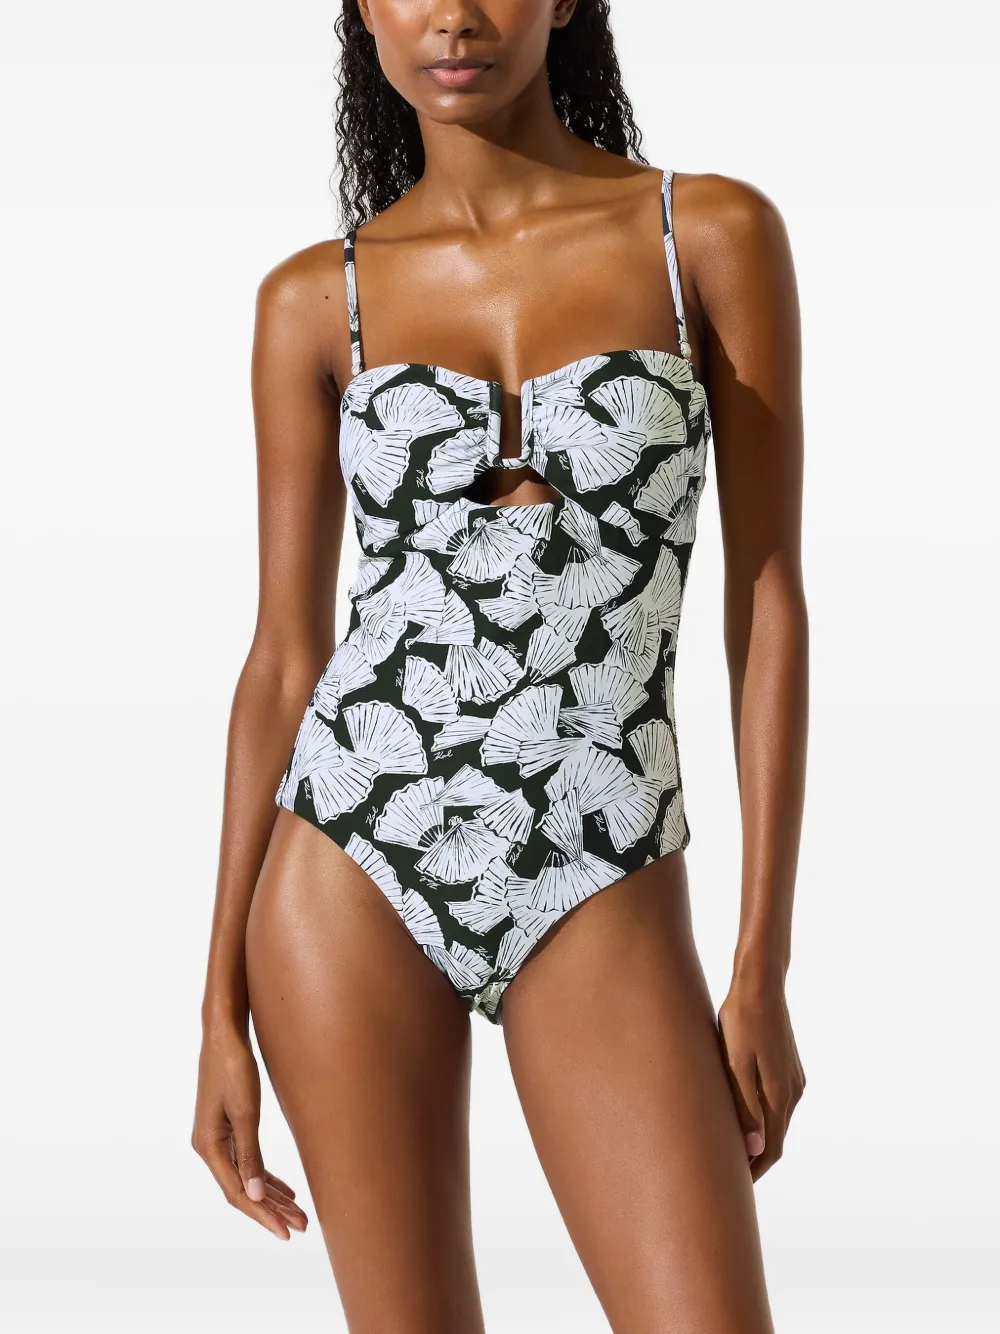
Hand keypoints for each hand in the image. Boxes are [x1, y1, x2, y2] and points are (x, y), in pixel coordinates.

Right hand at [192, 1023, 307, 1238]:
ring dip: (270, 1195)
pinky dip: (263, 1176)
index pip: (238, 1193)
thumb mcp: (246, 1111)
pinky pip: (244, 1161)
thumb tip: (255, 1195)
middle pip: (241, 1190)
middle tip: (301, 1226)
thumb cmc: (234, 1067)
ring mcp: (214, 1137)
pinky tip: (281, 1187)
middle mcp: (207, 1147)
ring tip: (297, 1212)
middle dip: (271, 1210)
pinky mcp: (224, 1127)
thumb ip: (250, 1155)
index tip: (286, 1232)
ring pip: (244, 1177)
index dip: (263, 1215)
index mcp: (208, 1147)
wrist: (223, 1032)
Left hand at [717, 975, 804, 1181]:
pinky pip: (778, 1103)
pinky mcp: (788, 1067)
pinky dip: (763, 1118)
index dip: (753, 1171)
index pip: (769, 1149)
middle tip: (729, 1177)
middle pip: (776, 1139)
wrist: (761, 984)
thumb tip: (754, 1149)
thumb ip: (745, 1106)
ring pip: (777, 1121)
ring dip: (759, 1138)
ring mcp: (794, 1079)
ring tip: (731, 1150)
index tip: (733, 1188)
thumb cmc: (741, 1021)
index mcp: (779, 1095)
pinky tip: (744, 1116)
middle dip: (755, 1160)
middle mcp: (792, 1092)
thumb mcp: (736, 1064)